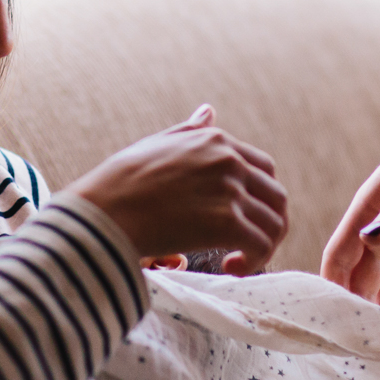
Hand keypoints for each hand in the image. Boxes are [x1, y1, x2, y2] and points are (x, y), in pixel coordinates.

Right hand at [68, 105, 288, 275]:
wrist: (104, 210)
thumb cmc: (120, 181)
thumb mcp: (157, 143)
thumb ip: (189, 131)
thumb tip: (209, 111)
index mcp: (216, 141)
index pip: (262, 168)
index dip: (259, 196)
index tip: (243, 218)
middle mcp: (229, 161)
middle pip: (275, 196)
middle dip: (268, 223)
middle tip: (247, 246)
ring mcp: (230, 191)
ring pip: (274, 223)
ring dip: (264, 246)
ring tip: (239, 260)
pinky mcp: (226, 223)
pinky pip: (260, 245)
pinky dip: (254, 261)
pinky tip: (231, 268)